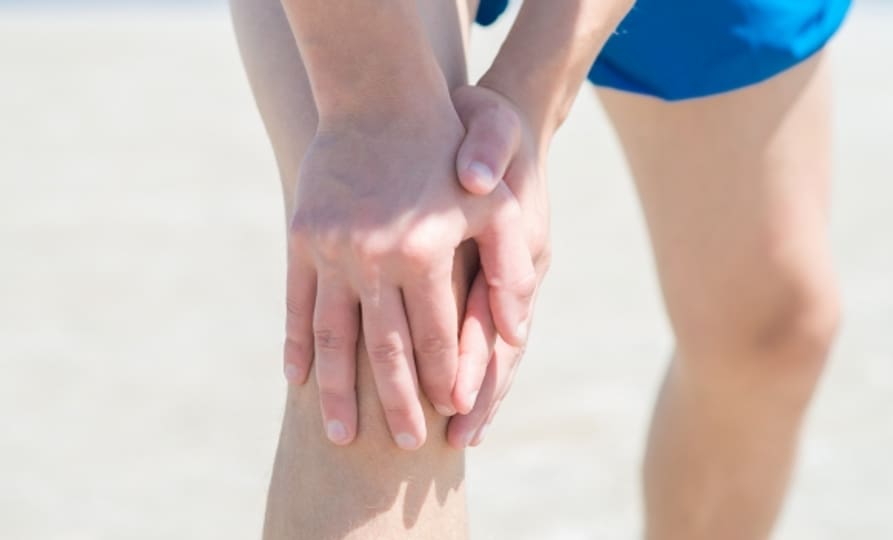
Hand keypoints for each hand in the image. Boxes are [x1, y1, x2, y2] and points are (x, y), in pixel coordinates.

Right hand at [282, 98, 536, 449]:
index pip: (438, 335)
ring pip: (334, 337)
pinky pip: (296, 303)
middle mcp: (375, 257)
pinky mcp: (302, 237)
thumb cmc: (448, 150)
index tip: (449, 416)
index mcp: (425, 251)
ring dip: (338, 391)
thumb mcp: (497, 202)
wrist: (379, 95)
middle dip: (398, 403)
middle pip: (386, 348)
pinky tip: (297, 378)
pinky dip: (296, 343)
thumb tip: (516, 334)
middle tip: (405, 444)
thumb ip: (511, 269)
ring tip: (341, 435)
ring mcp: (332, 249)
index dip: (445, 379)